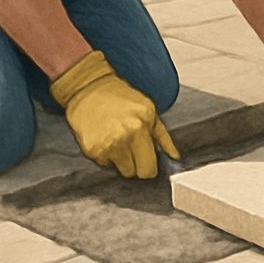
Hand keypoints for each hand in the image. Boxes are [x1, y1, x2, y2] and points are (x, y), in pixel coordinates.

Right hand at [51, 50, 179, 178]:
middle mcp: (123, 138)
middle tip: (132, 151)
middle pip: (134, 174)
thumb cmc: (121, 98)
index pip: (149, 169)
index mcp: (140, 128)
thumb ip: (164, 137)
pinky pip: (104, 165)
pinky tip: (105, 139)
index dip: (149, 167)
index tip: (147, 161)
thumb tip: (174, 157)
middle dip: (136, 167)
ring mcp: (105, 145)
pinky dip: (106, 156)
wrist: (89, 89)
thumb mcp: (149, 112)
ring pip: (120, 171)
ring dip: (121, 161)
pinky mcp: (91, 150)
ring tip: (118, 141)